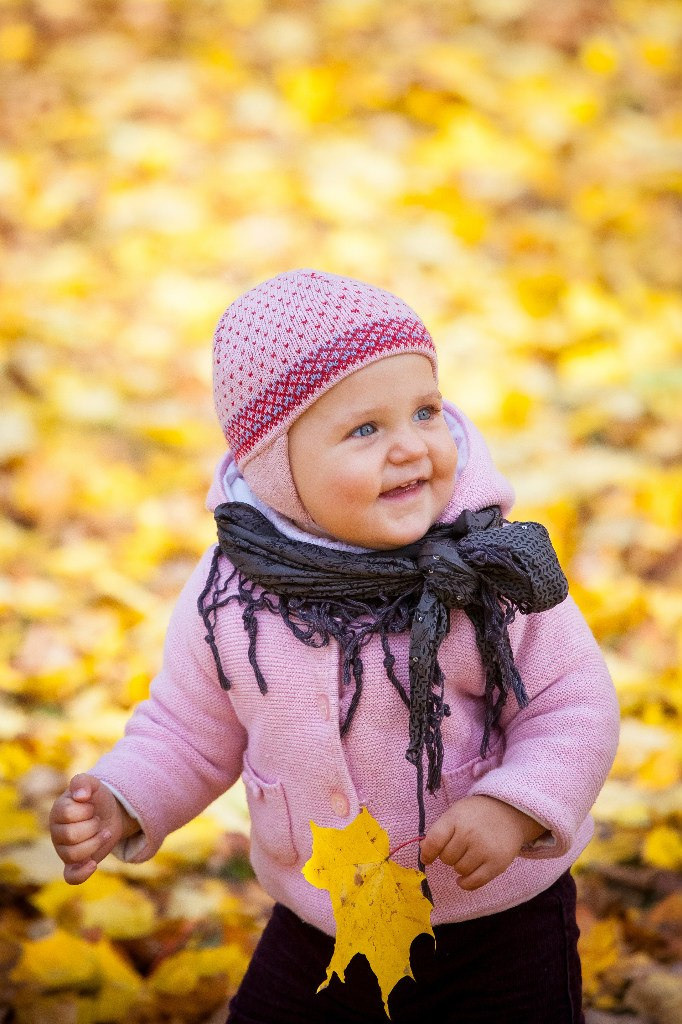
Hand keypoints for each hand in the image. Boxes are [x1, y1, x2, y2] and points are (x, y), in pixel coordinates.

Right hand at [49, 774, 137, 884]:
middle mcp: (57, 833)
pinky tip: (93, 864)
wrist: (111, 814)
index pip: (67, 814)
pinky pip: (71, 877)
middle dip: (92, 826)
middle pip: (70, 836)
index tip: (92, 806)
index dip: (86, 810)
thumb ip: (84, 782)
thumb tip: (80, 795)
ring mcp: (64, 850)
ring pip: (74, 855)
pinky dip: (82, 873)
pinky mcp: (74, 865)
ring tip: (102, 833)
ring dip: (95, 842)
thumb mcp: (94, 785)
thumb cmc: (97, 799)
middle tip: (98, 820)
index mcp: (57, 812)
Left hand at [420, 794, 546, 890]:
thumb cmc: (477, 814)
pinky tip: (463, 879)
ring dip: (459, 866)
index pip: (434, 841)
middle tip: (459, 847)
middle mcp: (469, 833)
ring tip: (468, 855)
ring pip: (459, 870)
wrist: (510, 812)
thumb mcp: (456, 813)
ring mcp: (484, 849)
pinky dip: (466, 883)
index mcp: (456, 818)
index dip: (427, 853)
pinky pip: (475, 882)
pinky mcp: (497, 864)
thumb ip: (440, 831)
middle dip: (448, 856)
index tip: (427, 858)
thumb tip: (424, 851)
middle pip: (446, 858)